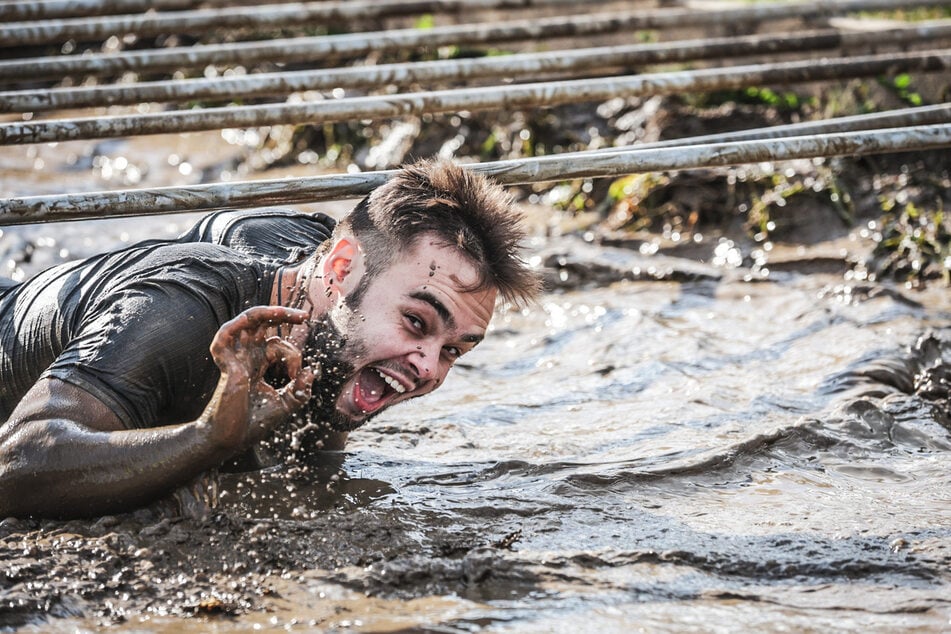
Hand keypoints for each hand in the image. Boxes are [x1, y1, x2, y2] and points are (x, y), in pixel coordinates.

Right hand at [203, 306, 317, 452]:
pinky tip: (253, 320)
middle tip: (304, 316)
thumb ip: (301, 389)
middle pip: (263, 325)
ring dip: (267, 313)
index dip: (294, 355)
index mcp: (259, 365)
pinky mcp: (225, 363)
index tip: (297, 374)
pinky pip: (225, 334)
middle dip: (284, 316)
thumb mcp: (286, 404)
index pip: (278, 344)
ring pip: (247, 322)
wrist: (230, 439)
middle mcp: (247, 357)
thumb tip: (311, 371)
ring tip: (287, 313)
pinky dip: (238, 324)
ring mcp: (236, 358)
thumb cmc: (252, 424)